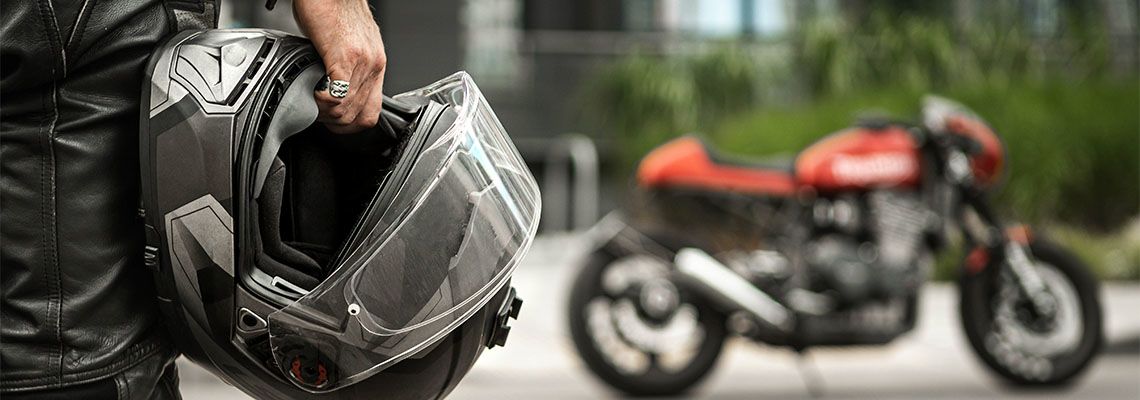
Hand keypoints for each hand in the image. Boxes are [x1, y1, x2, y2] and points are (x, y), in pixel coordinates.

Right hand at [293, 0, 385, 133]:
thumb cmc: (332, 8)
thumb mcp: (347, 44)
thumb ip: (345, 67)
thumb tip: (331, 88)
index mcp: (375, 65)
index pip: (372, 113)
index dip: (349, 125)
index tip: (331, 120)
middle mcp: (374, 65)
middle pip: (359, 117)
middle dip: (333, 123)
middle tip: (317, 112)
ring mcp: (362, 62)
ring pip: (346, 111)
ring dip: (324, 113)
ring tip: (312, 101)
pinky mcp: (346, 56)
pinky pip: (337, 96)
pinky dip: (322, 101)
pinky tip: (313, 91)